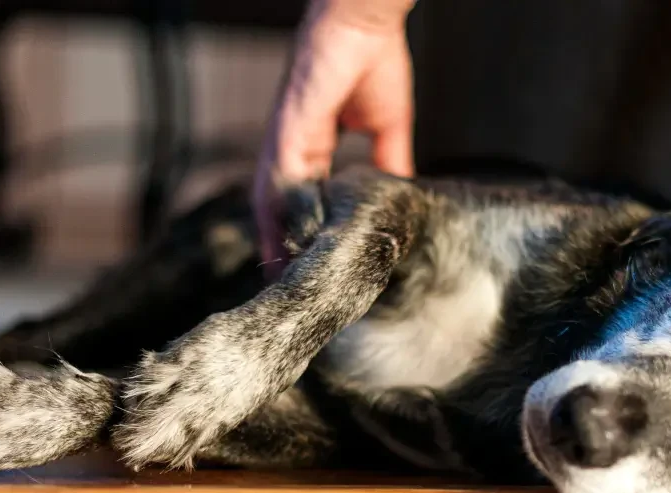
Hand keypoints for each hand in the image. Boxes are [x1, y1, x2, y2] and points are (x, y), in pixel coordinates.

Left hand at [253, 0, 415, 277]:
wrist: (366, 23)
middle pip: (277, 208)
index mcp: (312, 144)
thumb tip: (399, 196)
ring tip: (281, 279)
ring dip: (274, 240)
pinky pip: (280, 180)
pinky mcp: (289, 129)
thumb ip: (389, 163)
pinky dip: (280, 215)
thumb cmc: (373, 60)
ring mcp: (286, 138)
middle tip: (285, 288)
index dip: (302, 233)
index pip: (302, 199)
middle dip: (280, 246)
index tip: (309, 267)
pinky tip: (286, 242)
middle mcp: (292, 146)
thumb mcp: (388, 128)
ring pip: (271, 201)